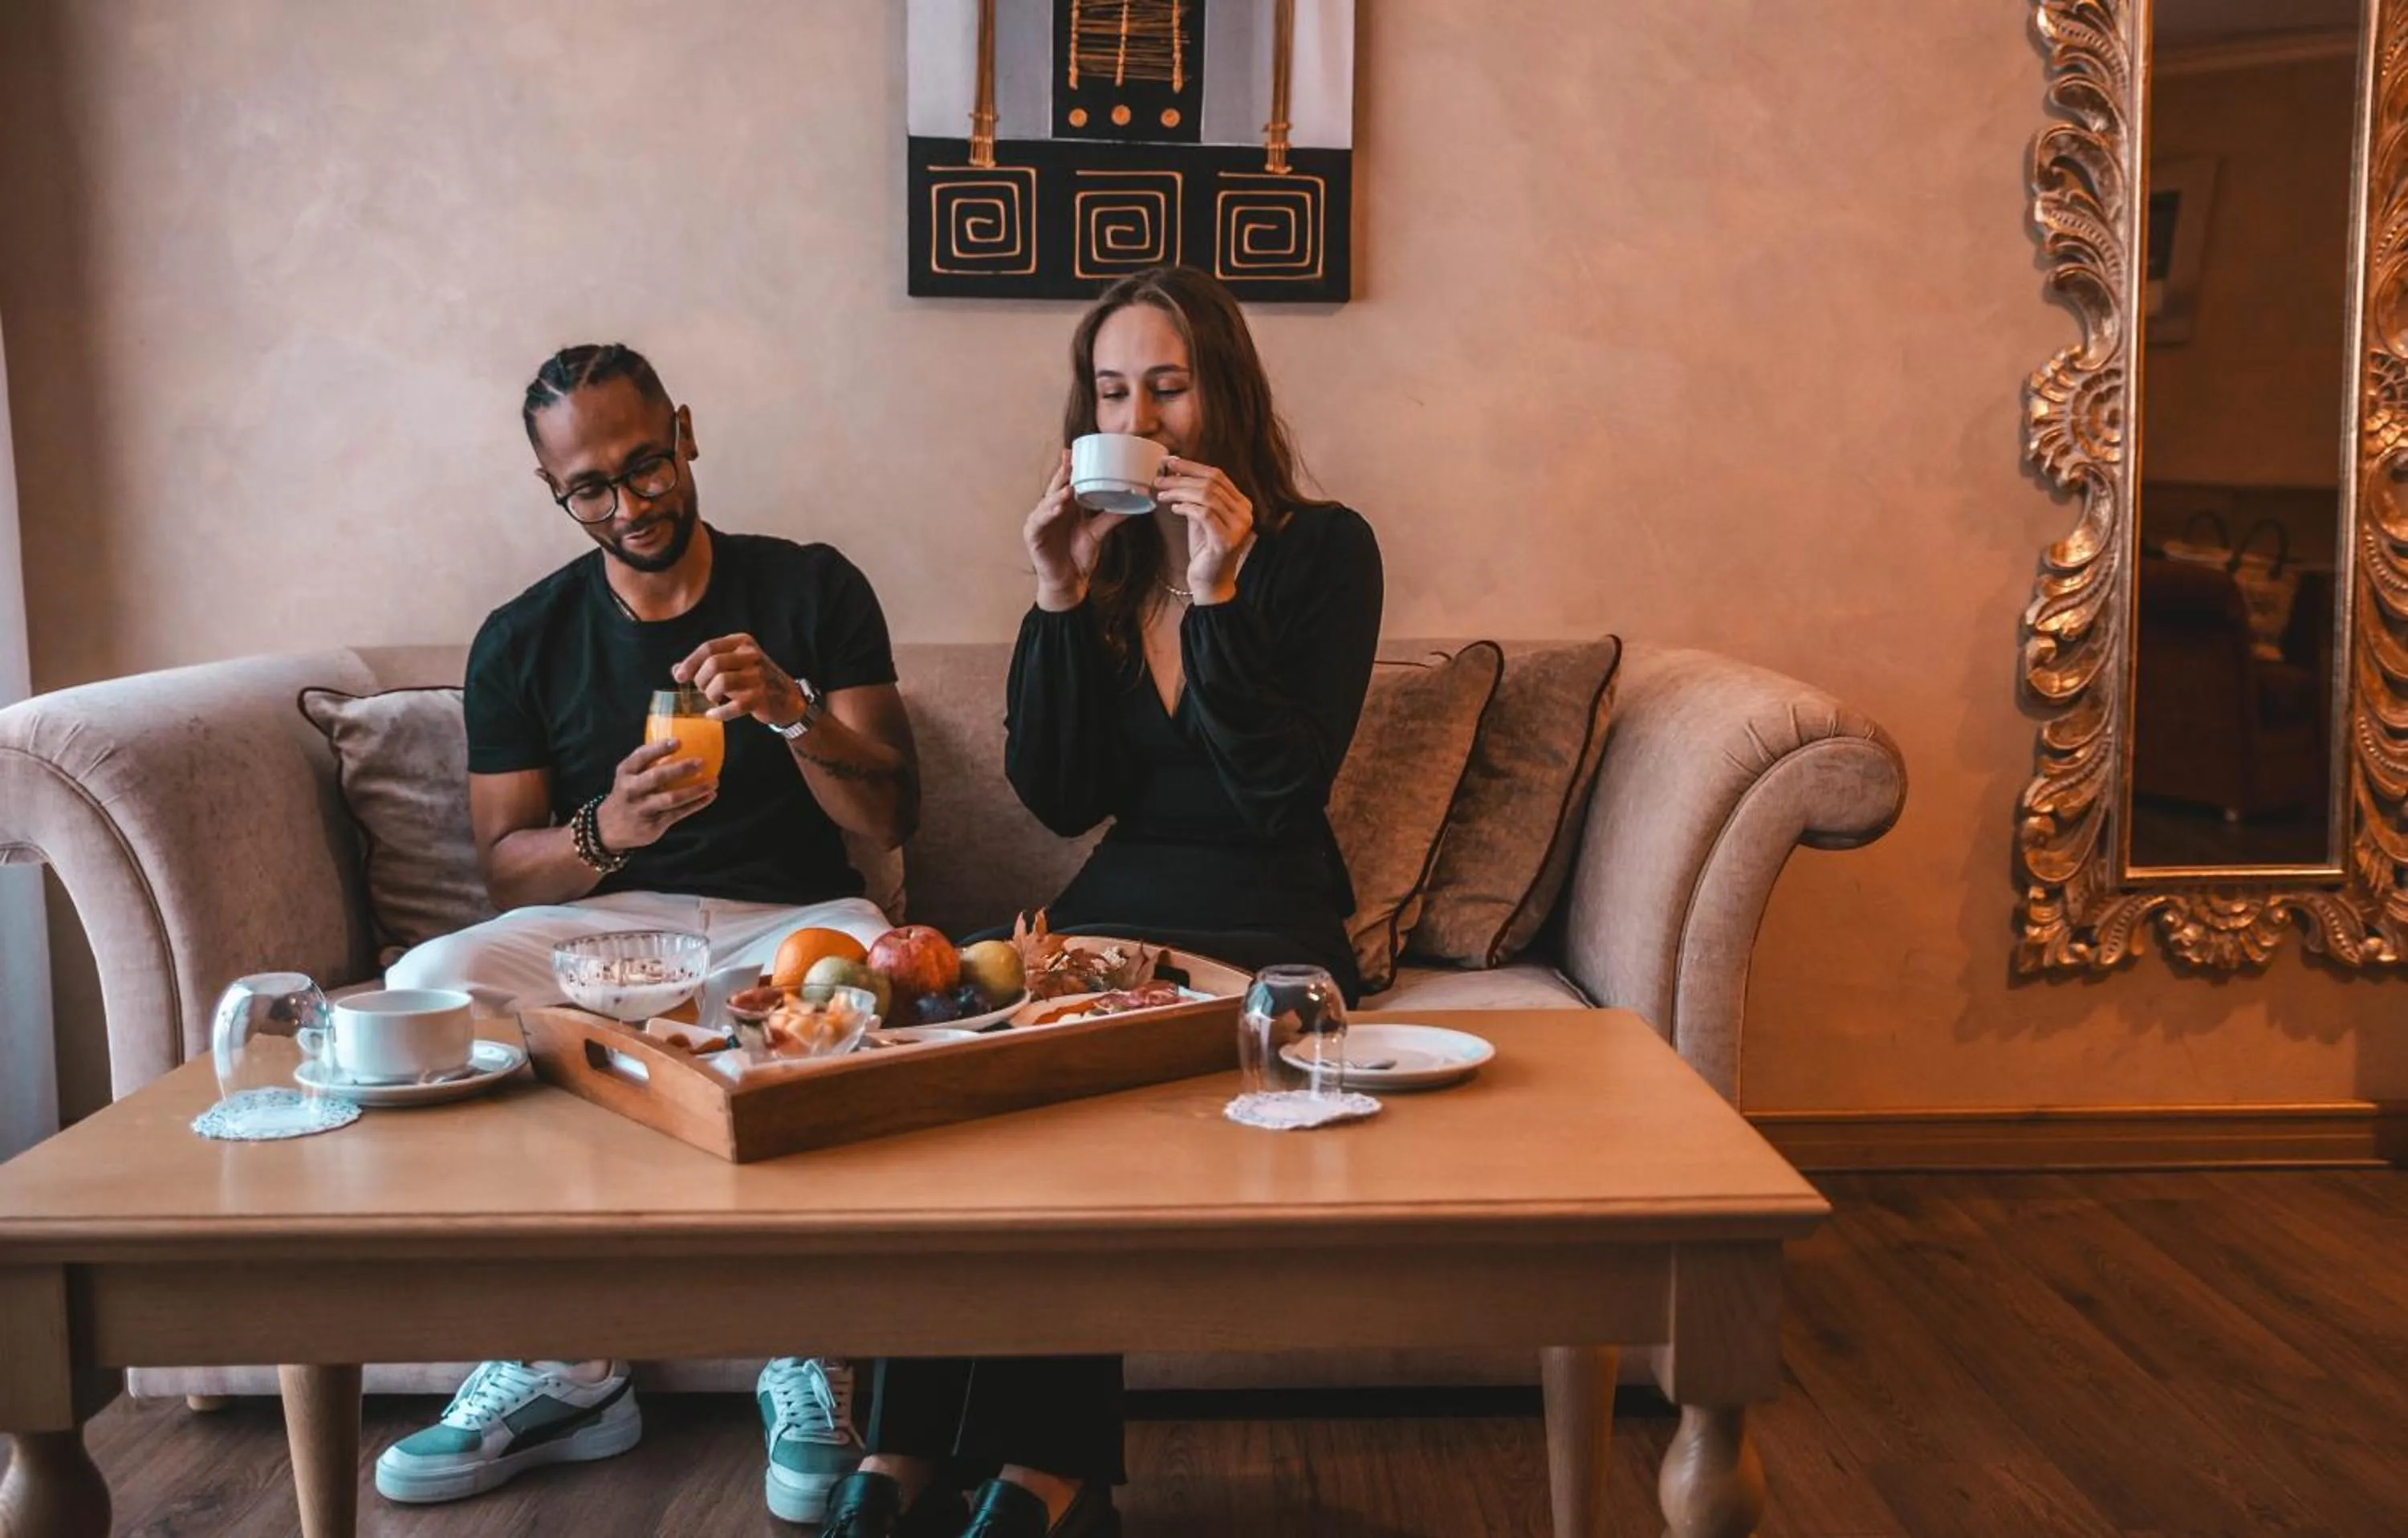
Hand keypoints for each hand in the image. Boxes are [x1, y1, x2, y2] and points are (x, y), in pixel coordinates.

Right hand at [594, 739, 715, 851]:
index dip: (659, 748)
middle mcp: (631, 790)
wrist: (608, 828)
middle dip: (680, 769)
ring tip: (713, 782)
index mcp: (626, 772)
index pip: (641, 756)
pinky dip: (696, 805)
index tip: (679, 741)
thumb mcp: (628, 777)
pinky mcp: (652, 825)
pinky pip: (678, 813)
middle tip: (701, 762)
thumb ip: (647, 764)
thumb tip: (681, 744)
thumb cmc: (628, 794)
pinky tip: (709, 797)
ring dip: (695, 790)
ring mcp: (641, 809)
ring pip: (671, 798)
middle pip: (657, 777)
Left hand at [674, 633, 806, 726]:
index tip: (680, 677)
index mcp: (742, 642)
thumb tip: (676, 670)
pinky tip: (714, 714)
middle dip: (701, 680)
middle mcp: (752, 655)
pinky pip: (734, 705)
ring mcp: (759, 675)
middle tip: (703, 690)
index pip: (708, 648)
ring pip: (721, 682)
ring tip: (712, 699)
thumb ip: (704, 665)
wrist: (786, 698)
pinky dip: (719, 712)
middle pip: (713, 664)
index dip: (690, 662)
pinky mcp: (762, 696)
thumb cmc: (752, 680)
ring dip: (710, 694)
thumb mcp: (731, 665)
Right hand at [1025, 449, 1128, 610]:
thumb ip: (1111, 517)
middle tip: (1069, 458)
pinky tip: (1058, 508)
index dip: (1068, 468)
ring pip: (1047, 503)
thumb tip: (1135, 502)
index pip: (1065, 483)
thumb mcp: (1097, 533)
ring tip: (1068, 487)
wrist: (1069, 583)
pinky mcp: (1033, 536)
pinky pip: (1039, 522)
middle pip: (1055, 488)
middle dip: (1061, 474)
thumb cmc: (1079, 557)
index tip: (1075, 452)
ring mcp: (1039, 522)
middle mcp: (1049, 511)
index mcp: (1063, 507)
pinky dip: (1048, 513)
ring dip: (1057, 494)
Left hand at [1155, 456, 1253, 603]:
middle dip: (1181, 478)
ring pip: (1207, 496)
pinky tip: (1173, 508)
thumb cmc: (1204, 550)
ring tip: (1161, 493)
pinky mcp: (1226, 540)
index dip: (1192, 466)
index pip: (1218, 475)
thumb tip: (1175, 472)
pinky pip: (1204, 514)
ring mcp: (1238, 527)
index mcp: (1242, 504)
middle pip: (1211, 483)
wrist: (1211, 583)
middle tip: (1159, 478)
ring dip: (1180, 491)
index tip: (1169, 462)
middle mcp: (1245, 513)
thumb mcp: (1201, 518)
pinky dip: (1186, 507)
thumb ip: (1195, 497)